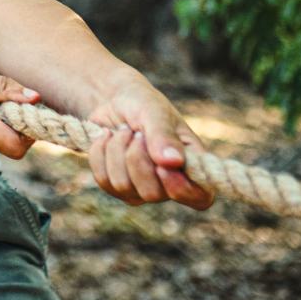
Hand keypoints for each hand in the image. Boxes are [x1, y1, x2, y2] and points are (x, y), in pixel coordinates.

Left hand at [84, 75, 213, 210]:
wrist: (114, 102)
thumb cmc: (143, 104)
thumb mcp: (155, 111)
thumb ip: (164, 135)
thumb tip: (173, 162)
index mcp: (192, 166)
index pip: (200, 197)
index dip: (180, 188)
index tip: (161, 165)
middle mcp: (170, 184)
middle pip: (153, 193)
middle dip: (137, 158)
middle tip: (137, 133)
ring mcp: (142, 189)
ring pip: (123, 186)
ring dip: (117, 151)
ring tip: (123, 131)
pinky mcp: (117, 187)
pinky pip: (103, 180)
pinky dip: (100, 153)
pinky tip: (107, 137)